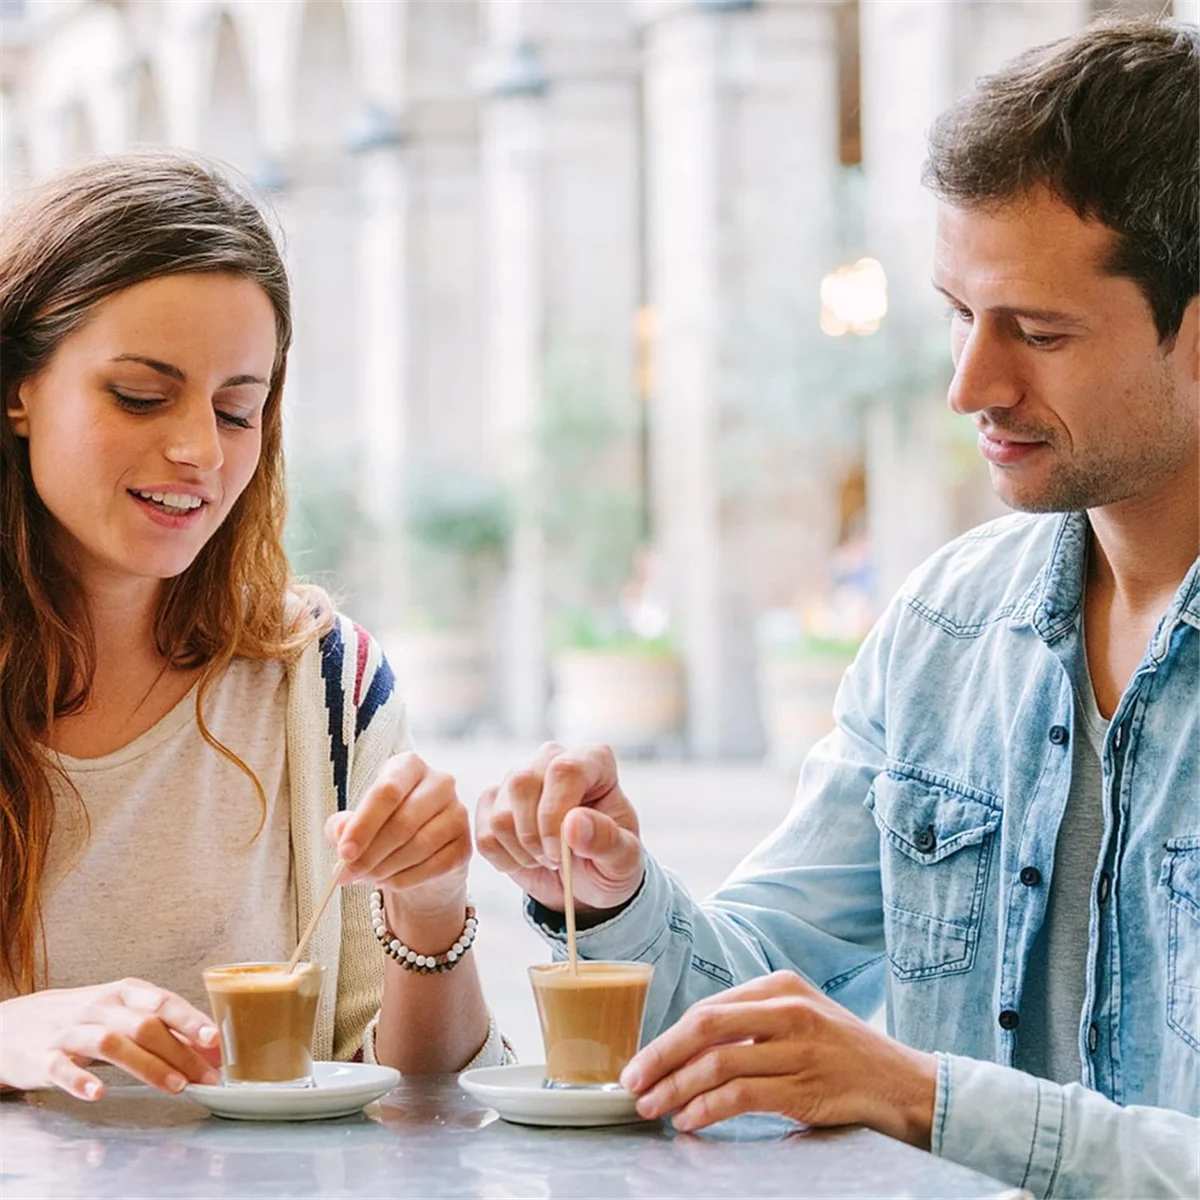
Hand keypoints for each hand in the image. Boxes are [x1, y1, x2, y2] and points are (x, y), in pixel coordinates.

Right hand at [0, 979, 221, 1099]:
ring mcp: (70, 1031)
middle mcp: (99, 1008)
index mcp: (124, 993)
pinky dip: (80, 1081)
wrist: (15, 1023)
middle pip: (143, 1025)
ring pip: (110, 1044)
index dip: (190, 1019)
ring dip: (146, 1066)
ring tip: (174, 1086)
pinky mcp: (42, 1057)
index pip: (162, 1002)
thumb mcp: (123, 1015)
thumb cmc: (83, 1019)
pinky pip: (61, 1068)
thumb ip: (164, 1030)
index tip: (213, 1038)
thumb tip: (211, 1048)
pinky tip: (98, 1093)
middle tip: (204, 1076)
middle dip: (179, 1052)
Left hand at [326, 752, 470, 915]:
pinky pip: (435, 866)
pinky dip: (405, 879)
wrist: (419, 854)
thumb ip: (342, 826)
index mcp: (409, 766)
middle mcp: (440, 783)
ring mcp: (458, 812)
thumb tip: (341, 835)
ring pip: (419, 846)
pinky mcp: (466, 843)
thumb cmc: (384, 829)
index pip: (387, 791)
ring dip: (386, 869)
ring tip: (368, 877)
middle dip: (370, 854)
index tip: (344, 853)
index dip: (363, 825)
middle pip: (403, 822)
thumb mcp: (357, 822)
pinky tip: (390, 881)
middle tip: (348, 874)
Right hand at [475, 742, 643, 914]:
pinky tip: (527, 859)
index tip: (561, 854)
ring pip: (500, 814)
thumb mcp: (623, 859)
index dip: (555, 815)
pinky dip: (504, 859)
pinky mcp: (494, 802)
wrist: (588, 883)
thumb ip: (606, 840)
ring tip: (546, 859)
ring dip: (522, 852)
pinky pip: (483, 834)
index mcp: (593, 761)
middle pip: (522, 784)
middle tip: (558, 861)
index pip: (563, 770)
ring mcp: (520, 778)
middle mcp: (552, 760)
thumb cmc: (611, 861)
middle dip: (535, 837)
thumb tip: (573, 824)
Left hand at [619, 971, 936, 1147]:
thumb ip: (752, 1024)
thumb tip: (688, 1048)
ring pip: (718, 1064)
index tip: (641, 1063)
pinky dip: (708, 1109)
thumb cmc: (844, 1054)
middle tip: (632, 1083)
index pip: (708, 1009)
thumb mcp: (799, 1019)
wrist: (904, 1083)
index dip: (667, 1038)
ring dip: (676, 1089)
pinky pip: (742, 1096)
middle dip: (660, 1057)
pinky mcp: (806, 1085)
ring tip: (654, 1108)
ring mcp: (798, 1046)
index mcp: (779, 985)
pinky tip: (690, 1120)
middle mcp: (787, 1008)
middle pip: (705, 1027)